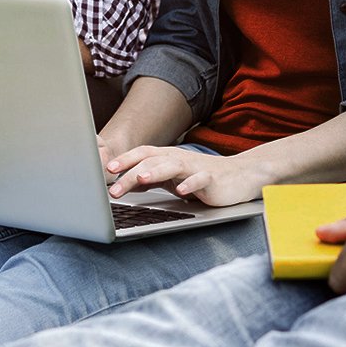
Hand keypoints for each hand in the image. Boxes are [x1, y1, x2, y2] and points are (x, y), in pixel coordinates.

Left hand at [105, 145, 265, 206]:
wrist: (239, 177)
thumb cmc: (202, 177)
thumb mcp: (172, 178)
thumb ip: (152, 179)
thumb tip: (125, 184)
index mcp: (168, 157)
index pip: (142, 154)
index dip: (124, 160)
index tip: (106, 170)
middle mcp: (179, 158)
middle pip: (151, 161)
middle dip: (130, 173)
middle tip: (114, 188)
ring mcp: (195, 167)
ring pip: (172, 166)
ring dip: (154, 172)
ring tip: (140, 180)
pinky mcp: (211, 179)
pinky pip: (200, 180)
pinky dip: (190, 184)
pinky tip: (182, 192)